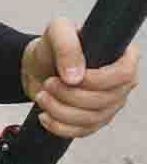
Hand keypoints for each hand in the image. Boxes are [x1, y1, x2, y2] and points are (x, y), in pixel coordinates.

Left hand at [21, 18, 139, 138]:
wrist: (37, 66)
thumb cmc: (53, 45)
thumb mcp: (58, 32)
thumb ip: (67, 46)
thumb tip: (75, 77)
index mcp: (122, 57)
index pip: (126, 74)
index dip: (98, 80)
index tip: (72, 76)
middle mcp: (120, 84)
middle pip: (104, 100)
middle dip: (70, 95)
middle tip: (48, 83)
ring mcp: (109, 105)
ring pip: (91, 118)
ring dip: (60, 110)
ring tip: (42, 95)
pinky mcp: (92, 122)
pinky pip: (81, 132)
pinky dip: (58, 126)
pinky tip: (44, 115)